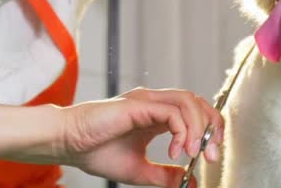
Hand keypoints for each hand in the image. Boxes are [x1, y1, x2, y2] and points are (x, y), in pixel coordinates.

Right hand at [61, 88, 223, 187]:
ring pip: (188, 102)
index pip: (195, 113)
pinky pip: (172, 111)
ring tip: (193, 153)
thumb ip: (166, 175)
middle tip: (212, 155)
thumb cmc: (95, 152)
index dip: (209, 131)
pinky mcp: (138, 104)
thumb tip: (192, 181)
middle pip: (198, 102)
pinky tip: (175, 151)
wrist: (68, 144)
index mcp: (155, 116)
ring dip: (199, 128)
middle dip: (212, 127)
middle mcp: (154, 103)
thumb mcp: (140, 170)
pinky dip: (181, 131)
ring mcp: (147, 101)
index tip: (211, 156)